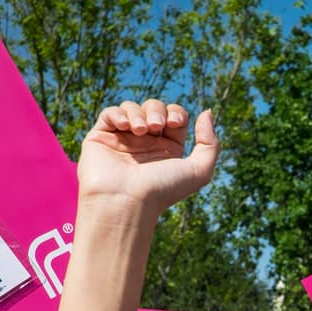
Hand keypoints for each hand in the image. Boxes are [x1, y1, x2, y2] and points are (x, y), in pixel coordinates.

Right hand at [77, 99, 218, 214]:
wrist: (126, 201)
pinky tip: (125, 127)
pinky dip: (118, 114)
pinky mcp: (102, 137)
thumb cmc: (162, 190)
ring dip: (138, 113)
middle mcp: (146, 143)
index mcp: (168, 149)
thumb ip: (210, 143)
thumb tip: (207, 112)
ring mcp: (123, 140)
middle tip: (155, 127)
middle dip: (157, 111)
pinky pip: (110, 113)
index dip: (176, 113)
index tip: (174, 123)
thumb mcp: (199, 171)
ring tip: (140, 131)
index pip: (175, 116)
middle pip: (154, 108)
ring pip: (132, 108)